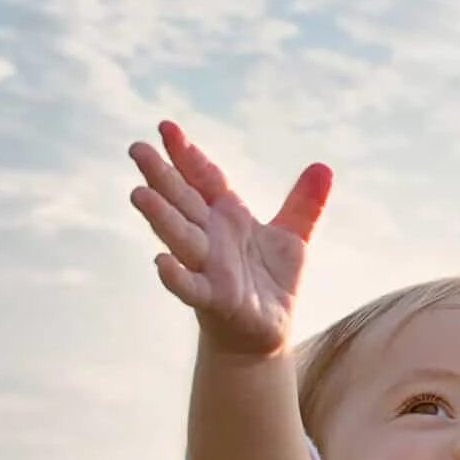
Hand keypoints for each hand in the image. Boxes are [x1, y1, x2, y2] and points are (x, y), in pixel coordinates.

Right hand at [128, 120, 331, 357]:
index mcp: (227, 217)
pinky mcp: (214, 300)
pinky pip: (191, 287)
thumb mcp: (292, 239)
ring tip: (139, 194)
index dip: (187, 154)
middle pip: (183, 202)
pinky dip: (176, 276)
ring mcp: (209, 268)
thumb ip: (304, 204)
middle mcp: (212, 237)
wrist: (266, 333)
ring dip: (161, 217)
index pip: (204, 179)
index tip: (166, 127)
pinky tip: (160, 262)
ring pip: (181, 238)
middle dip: (161, 176)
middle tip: (136, 148)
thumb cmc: (270, 282)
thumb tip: (324, 167)